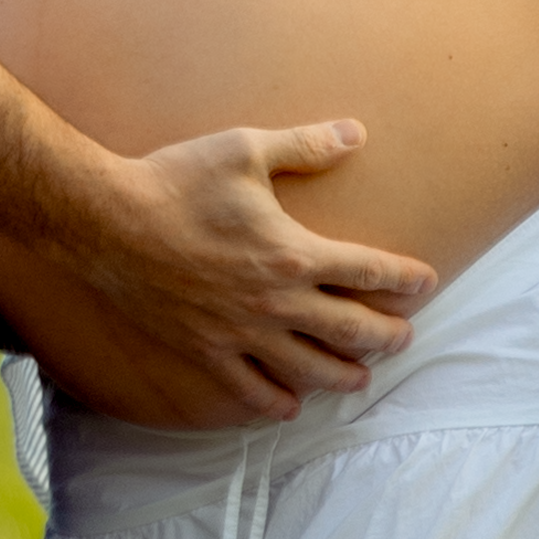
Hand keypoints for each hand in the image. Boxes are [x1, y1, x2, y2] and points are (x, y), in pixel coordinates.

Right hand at [82, 118, 436, 423]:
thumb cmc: (179, 180)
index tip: (427, 282)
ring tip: (362, 377)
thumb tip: (356, 133)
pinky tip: (290, 405)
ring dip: (343, 375)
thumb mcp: (245, 149)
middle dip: (387, 334)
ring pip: (309, 370)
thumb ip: (305, 145)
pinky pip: (251, 391)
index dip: (403, 278)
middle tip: (406, 337)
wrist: (111, 223)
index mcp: (292, 253)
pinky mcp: (207, 353)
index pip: (366, 271)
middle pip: (350, 329)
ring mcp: (241, 335)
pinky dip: (277, 402)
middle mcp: (276, 304)